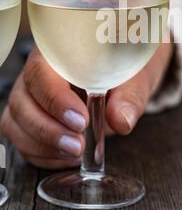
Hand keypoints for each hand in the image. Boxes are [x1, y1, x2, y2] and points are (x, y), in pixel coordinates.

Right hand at [0, 42, 172, 168]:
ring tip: (75, 153)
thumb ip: (130, 96)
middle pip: (22, 101)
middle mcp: (38, 73)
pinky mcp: (32, 118)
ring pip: (16, 122)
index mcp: (60, 52)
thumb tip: (121, 120)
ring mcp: (31, 96)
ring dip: (42, 145)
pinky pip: (22, 140)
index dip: (55, 100)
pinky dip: (42, 155)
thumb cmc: (128, 69)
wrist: (127, 75)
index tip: (81, 121)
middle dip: (48, 129)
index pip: (41, 72)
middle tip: (79, 145)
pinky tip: (67, 157)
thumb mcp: (137, 76)